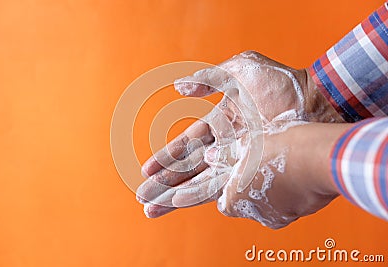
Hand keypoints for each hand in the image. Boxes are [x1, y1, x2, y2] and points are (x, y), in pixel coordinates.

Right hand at [136, 51, 342, 227]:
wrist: (317, 102)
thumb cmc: (282, 84)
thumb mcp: (241, 71)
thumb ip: (209, 78)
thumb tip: (178, 87)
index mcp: (220, 122)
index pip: (186, 145)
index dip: (165, 158)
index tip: (146, 170)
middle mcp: (226, 145)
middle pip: (188, 168)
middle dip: (164, 182)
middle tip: (142, 197)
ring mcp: (239, 161)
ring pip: (199, 181)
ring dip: (174, 195)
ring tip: (151, 209)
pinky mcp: (253, 172)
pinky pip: (222, 187)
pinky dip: (199, 195)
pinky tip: (181, 204)